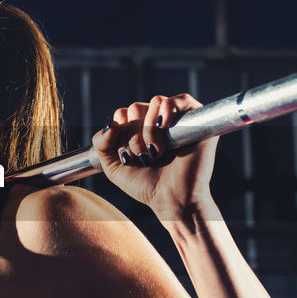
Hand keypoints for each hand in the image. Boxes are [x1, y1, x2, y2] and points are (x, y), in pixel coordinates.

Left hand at [90, 93, 217, 215]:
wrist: (172, 199)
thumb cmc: (146, 185)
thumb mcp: (113, 166)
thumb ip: (100, 143)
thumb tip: (111, 124)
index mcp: (138, 129)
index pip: (122, 114)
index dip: (120, 135)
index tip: (129, 158)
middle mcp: (157, 121)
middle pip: (135, 108)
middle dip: (134, 136)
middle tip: (145, 157)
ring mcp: (176, 119)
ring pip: (154, 102)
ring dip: (149, 130)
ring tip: (156, 152)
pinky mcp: (196, 119)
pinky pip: (179, 98)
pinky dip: (167, 110)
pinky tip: (165, 128)